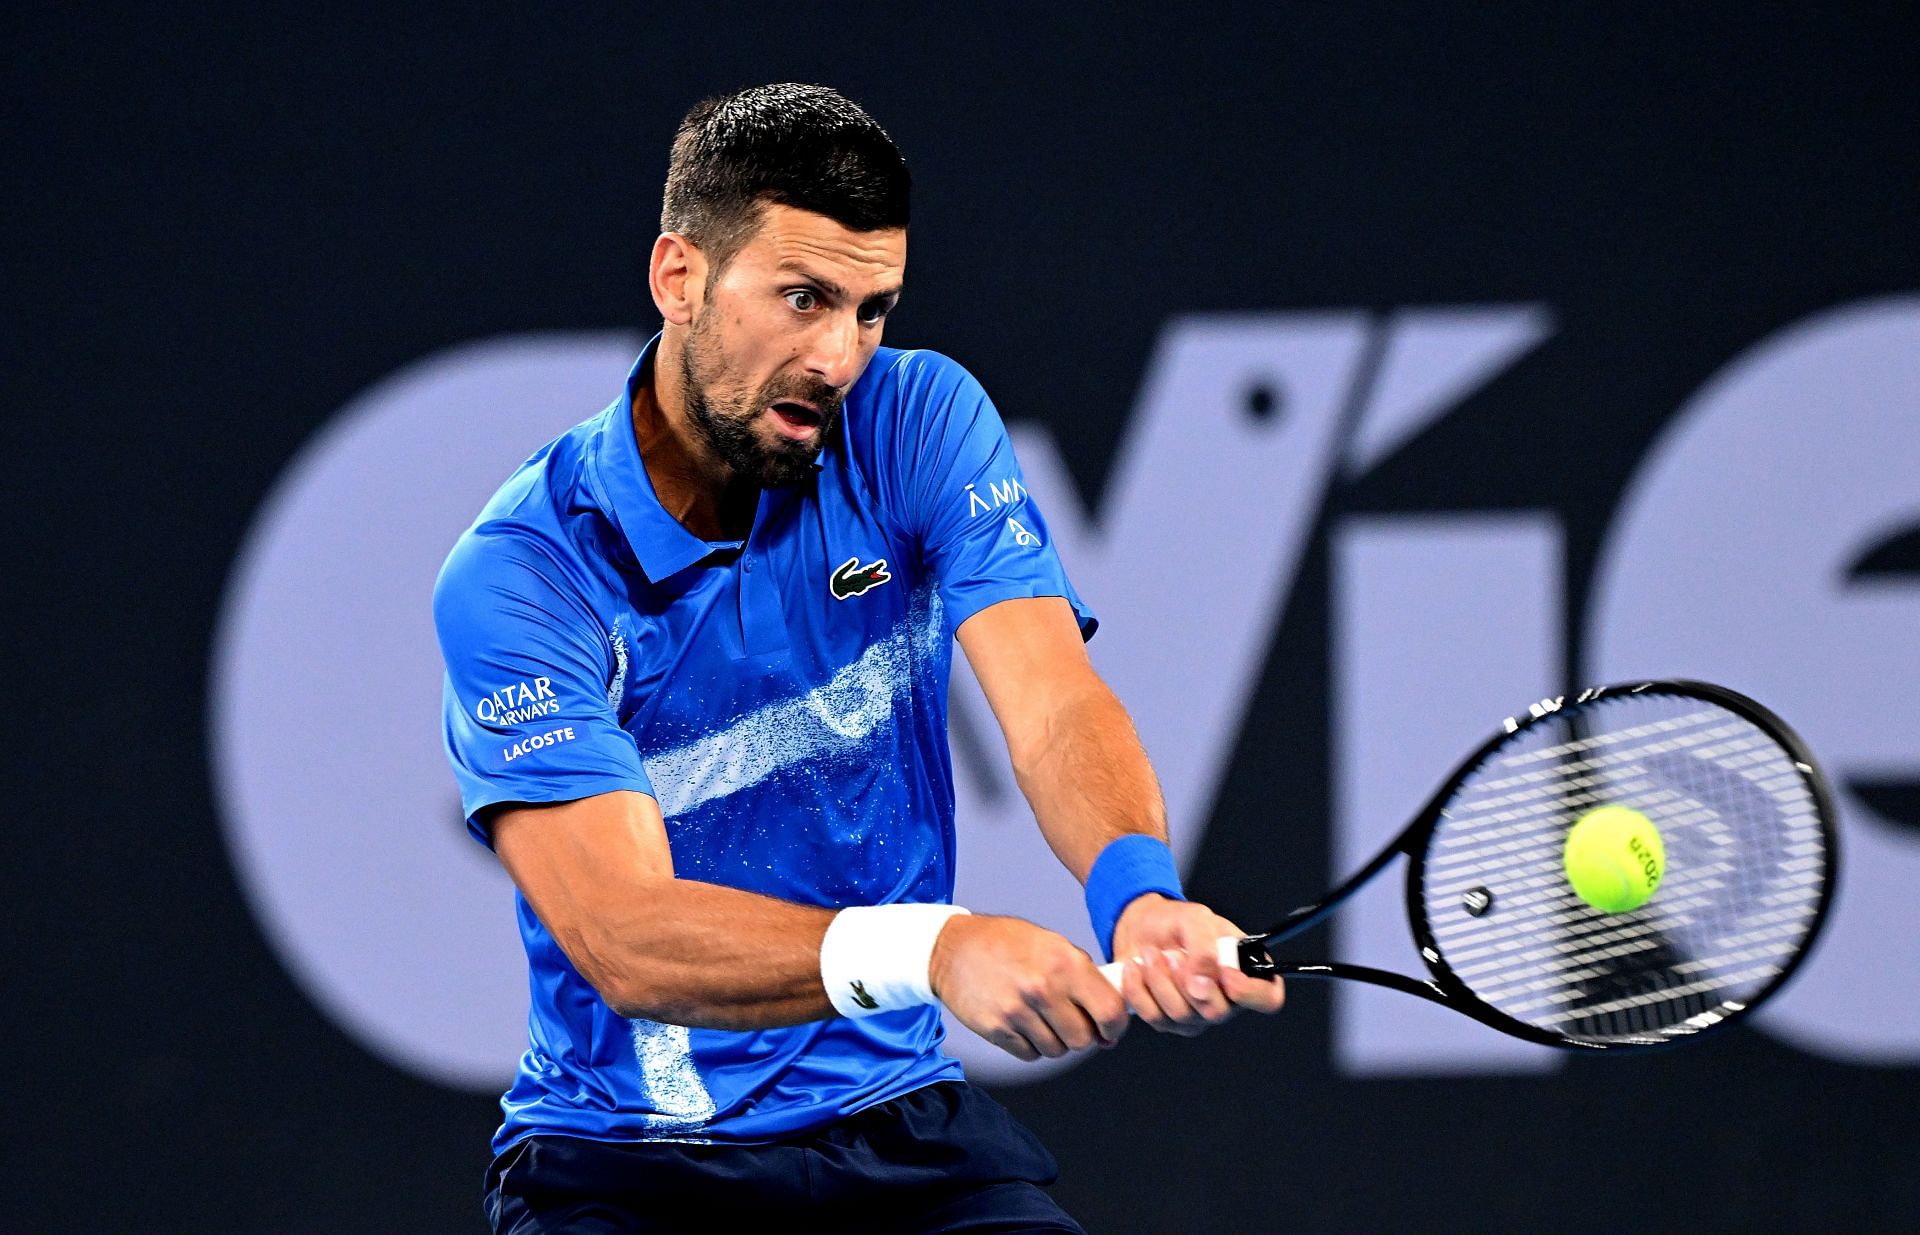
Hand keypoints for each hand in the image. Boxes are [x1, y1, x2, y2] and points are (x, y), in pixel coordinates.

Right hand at [929, 913, 1129, 1061]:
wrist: (953, 948)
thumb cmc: (1007, 943)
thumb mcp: (1053, 945)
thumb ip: (1084, 979)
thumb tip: (1110, 1021)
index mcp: (1065, 963)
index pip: (1109, 1012)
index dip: (1115, 1027)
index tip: (1110, 1029)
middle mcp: (1043, 988)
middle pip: (1083, 1040)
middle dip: (1082, 1035)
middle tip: (1070, 1020)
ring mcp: (1018, 1011)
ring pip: (1057, 1051)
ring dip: (1055, 1040)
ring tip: (1041, 1017)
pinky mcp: (997, 1029)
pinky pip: (1030, 1055)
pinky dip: (1031, 1045)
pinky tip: (1022, 1022)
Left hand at [1110, 894, 1285, 1034]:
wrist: (1142, 928)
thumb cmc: (1177, 922)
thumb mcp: (1195, 919)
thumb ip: (1204, 948)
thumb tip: (1204, 981)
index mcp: (1246, 971)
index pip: (1268, 998)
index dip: (1250, 993)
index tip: (1225, 975)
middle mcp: (1227, 999)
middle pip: (1217, 1012)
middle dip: (1187, 981)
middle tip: (1172, 954)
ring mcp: (1198, 1015)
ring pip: (1181, 1016)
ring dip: (1160, 980)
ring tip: (1151, 954)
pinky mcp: (1169, 1022)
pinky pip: (1154, 1017)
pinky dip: (1140, 990)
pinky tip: (1135, 969)